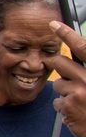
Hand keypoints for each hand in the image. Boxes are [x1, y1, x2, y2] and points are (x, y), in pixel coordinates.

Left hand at [46, 21, 85, 136]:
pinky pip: (57, 101)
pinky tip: (77, 112)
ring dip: (66, 90)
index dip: (67, 34)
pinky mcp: (68, 106)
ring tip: (81, 100)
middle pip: (60, 63)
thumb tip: (74, 56)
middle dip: (60, 67)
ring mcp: (78, 92)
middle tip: (71, 77)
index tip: (54, 25)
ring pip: (58, 83)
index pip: (83, 47)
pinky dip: (65, 106)